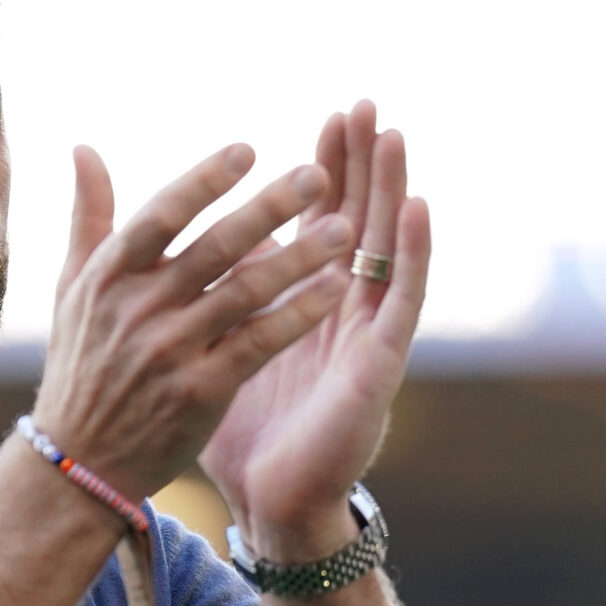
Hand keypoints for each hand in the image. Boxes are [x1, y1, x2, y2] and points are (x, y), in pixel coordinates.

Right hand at [32, 142, 357, 501]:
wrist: (81, 460)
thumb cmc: (83, 363)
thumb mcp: (72, 288)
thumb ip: (89, 216)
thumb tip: (84, 147)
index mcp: (109, 275)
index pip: (161, 214)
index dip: (204, 180)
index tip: (248, 150)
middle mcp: (139, 308)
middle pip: (214, 246)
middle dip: (270, 207)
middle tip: (317, 174)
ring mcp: (171, 351)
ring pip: (245, 292)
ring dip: (300, 257)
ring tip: (345, 229)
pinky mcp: (201, 391)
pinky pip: (259, 343)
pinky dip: (297, 314)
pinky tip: (334, 290)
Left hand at [199, 101, 428, 559]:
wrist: (263, 500)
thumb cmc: (240, 427)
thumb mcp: (212, 339)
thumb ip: (204, 284)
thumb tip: (186, 232)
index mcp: (302, 301)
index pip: (320, 219)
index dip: (325, 169)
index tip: (325, 117)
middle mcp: (341, 309)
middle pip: (356, 219)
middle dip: (360, 164)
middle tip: (363, 105)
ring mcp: (364, 332)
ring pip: (386, 246)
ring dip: (393, 189)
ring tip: (394, 135)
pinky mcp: (380, 361)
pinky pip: (405, 297)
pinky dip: (416, 250)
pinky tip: (419, 206)